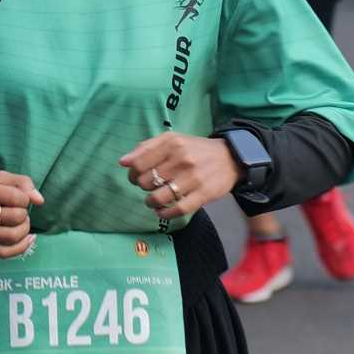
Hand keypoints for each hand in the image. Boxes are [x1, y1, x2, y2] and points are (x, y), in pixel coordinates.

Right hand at [0, 170, 40, 257]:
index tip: (22, 199)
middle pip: (14, 217)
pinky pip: (5, 253)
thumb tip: (39, 201)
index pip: (14, 196)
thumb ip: (23, 183)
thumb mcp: (2, 179)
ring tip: (21, 223)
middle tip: (21, 212)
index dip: (25, 198)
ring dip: (24, 230)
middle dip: (24, 215)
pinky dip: (22, 247)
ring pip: (11, 237)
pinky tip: (27, 238)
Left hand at [118, 131, 237, 223]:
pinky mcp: (203, 194)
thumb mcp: (172, 139)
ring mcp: (193, 178)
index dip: (132, 173)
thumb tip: (123, 162)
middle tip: (148, 186)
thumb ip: (146, 147)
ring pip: (159, 197)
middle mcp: (181, 160)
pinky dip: (165, 213)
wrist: (231, 158)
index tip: (136, 176)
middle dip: (142, 186)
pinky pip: (178, 209)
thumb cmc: (195, 149)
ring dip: (150, 202)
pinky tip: (162, 212)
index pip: (139, 163)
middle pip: (146, 181)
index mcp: (172, 144)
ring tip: (152, 201)